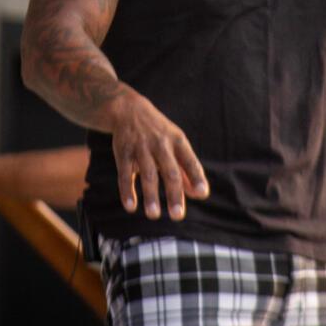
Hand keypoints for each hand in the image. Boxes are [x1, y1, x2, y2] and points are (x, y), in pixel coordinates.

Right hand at [110, 86, 208, 220]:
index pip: (190, 161)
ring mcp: (141, 147)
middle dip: (174, 194)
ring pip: (148, 174)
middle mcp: (161, 144)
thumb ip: (186, 169)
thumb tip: (199, 193)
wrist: (128, 109)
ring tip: (154, 215)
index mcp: (177, 141)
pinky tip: (130, 206)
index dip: (196, 177)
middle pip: (170, 171)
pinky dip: (127, 191)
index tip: (202, 194)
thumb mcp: (175, 143)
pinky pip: (125, 173)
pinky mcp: (124, 152)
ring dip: (151, 195)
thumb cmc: (158, 132)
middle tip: (178, 216)